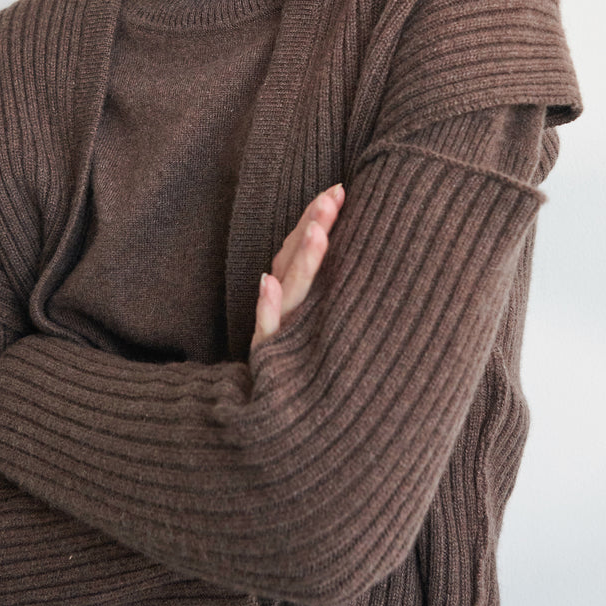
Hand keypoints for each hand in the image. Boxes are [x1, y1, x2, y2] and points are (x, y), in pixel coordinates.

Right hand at [250, 183, 344, 350]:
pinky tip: (267, 285)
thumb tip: (330, 234)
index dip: (318, 215)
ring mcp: (278, 328)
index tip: (340, 189)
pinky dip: (265, 307)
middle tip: (332, 198)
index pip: (303, 245)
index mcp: (294, 291)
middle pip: (298, 260)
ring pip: (291, 290)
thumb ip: (310, 277)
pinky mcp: (269, 354)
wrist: (284, 416)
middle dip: (314, 227)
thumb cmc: (303, 358)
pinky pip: (266, 330)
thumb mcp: (308, 318)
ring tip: (316, 231)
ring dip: (301, 260)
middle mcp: (285, 305)